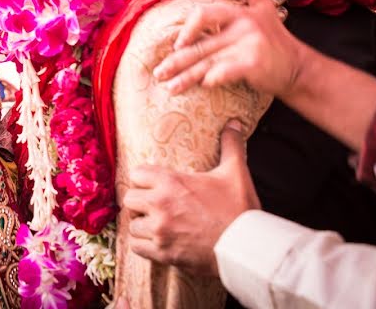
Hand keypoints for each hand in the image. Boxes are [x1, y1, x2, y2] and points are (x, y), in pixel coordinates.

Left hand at [123, 121, 259, 276]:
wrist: (247, 248)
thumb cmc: (240, 210)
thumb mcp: (236, 173)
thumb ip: (231, 145)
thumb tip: (233, 123)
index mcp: (172, 182)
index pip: (136, 174)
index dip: (143, 179)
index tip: (152, 184)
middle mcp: (160, 205)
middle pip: (129, 199)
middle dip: (139, 202)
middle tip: (152, 205)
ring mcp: (160, 231)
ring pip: (132, 225)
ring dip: (141, 224)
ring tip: (155, 224)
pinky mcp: (163, 253)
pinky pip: (136, 247)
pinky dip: (143, 245)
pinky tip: (155, 241)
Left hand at [152, 0, 302, 97]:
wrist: (299, 69)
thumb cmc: (274, 42)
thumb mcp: (265, 9)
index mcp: (240, 12)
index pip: (205, 13)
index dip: (187, 29)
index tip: (178, 44)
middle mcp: (244, 24)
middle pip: (201, 44)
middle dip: (177, 61)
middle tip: (159, 73)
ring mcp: (249, 44)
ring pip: (207, 62)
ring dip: (185, 77)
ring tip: (169, 87)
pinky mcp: (253, 63)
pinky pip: (223, 71)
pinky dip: (211, 79)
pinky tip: (203, 85)